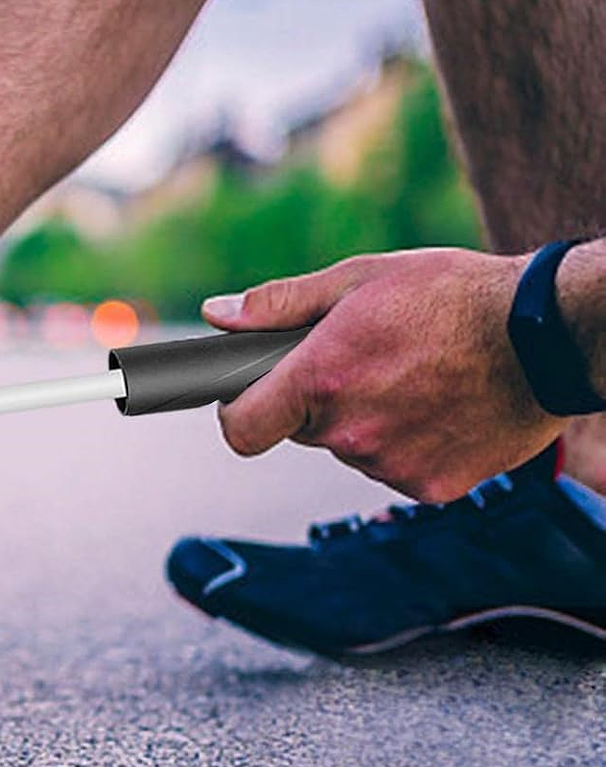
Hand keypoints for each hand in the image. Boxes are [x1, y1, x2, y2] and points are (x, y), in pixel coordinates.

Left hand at [201, 248, 565, 501]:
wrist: (547, 336)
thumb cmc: (452, 296)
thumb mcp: (357, 279)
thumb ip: (279, 304)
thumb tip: (218, 314)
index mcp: (320, 379)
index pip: (241, 428)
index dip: (238, 412)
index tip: (250, 397)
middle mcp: (350, 431)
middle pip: (301, 431)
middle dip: (317, 401)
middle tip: (364, 361)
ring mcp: (390, 466)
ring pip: (351, 448)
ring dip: (367, 421)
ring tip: (413, 376)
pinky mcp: (430, 488)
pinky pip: (396, 469)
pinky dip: (408, 444)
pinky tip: (440, 406)